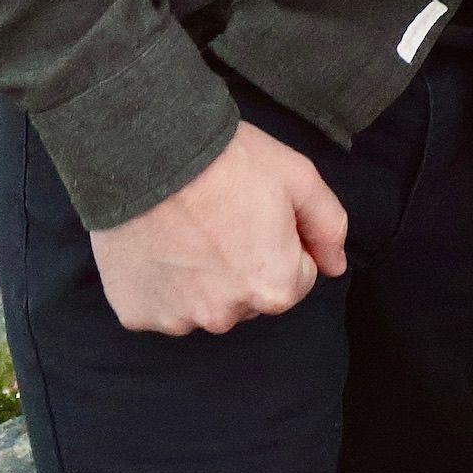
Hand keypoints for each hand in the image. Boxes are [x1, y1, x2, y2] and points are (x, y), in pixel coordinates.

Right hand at [88, 119, 348, 334]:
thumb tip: (335, 266)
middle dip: (243, 262)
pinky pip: (159, 303)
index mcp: (274, 287)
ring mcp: (178, 319)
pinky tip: (156, 242)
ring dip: (200, 275)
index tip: (258, 212)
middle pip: (249, 293)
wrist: (149, 153)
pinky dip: (160, 281)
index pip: (296, 275)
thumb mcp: (298, 176)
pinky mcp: (136, 314)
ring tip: (185, 226)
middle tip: (222, 216)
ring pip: (204, 301)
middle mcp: (227, 316)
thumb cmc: (228, 161)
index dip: (282, 239)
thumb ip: (327, 225)